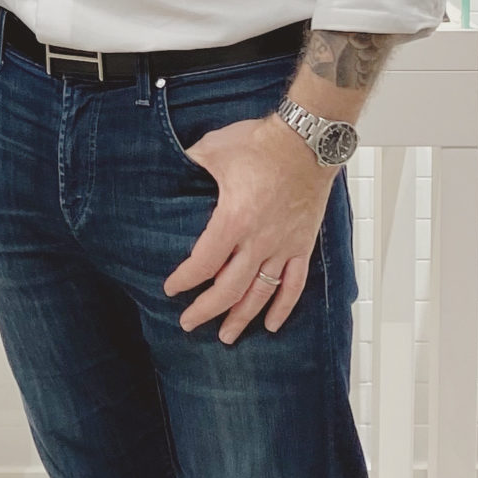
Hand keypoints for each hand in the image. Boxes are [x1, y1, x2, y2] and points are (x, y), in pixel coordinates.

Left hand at [164, 114, 333, 342]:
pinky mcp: (301, 245)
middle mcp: (259, 240)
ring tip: (226, 336)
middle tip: (188, 323)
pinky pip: (294, 284)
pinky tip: (271, 324)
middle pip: (229, 288)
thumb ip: (190, 164)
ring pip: (260, 293)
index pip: (204, 262)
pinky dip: (283, 307)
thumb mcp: (214, 149)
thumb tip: (169, 165)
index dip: (185, 280)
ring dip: (241, 317)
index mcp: (234, 219)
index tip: (171, 289)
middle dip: (206, 310)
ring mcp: (283, 246)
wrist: (308, 141)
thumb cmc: (262, 144)